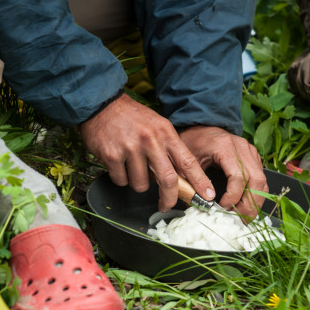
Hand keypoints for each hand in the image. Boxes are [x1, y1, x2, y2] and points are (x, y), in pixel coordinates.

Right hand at [79, 94, 214, 211]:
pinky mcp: (112, 156)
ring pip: (141, 184)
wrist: (102, 104)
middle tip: (166, 205)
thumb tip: (180, 177)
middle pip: (168, 179)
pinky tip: (118, 162)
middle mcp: (150, 140)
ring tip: (132, 166)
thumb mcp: (157, 126)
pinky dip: (120, 177)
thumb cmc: (132, 117)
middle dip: (169, 198)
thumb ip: (169, 148)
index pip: (188, 162)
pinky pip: (121, 180)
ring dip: (137, 182)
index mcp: (165, 133)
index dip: (199, 182)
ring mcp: (130, 148)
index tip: (207, 196)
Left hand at [178, 126, 266, 218]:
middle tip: (239, 219)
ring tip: (244, 216)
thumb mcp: (188, 161)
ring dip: (255, 201)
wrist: (201, 128)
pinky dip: (257, 194)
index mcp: (225, 147)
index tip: (222, 208)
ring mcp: (250, 151)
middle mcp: (242, 148)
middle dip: (249, 204)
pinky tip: (247, 205)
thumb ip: (195, 181)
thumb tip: (201, 204)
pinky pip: (261, 178)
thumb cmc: (193, 142)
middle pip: (256, 180)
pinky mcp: (253, 156)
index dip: (232, 197)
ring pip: (262, 180)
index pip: (238, 177)